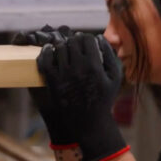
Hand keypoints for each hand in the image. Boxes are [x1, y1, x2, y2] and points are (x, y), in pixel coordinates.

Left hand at [30, 29, 126, 160]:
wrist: (89, 123)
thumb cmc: (103, 99)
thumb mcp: (114, 77)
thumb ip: (109, 55)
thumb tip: (99, 37)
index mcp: (94, 65)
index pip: (87, 39)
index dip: (86, 39)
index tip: (85, 42)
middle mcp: (78, 67)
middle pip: (72, 41)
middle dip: (74, 41)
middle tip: (75, 45)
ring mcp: (63, 74)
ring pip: (59, 48)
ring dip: (62, 46)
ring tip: (65, 49)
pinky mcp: (52, 81)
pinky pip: (45, 60)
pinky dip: (46, 52)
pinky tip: (50, 50)